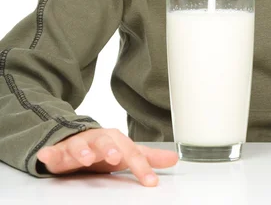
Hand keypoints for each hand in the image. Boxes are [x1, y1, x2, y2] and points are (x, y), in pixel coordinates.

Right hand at [36, 128, 178, 186]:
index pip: (131, 153)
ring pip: (80, 146)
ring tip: (86, 158)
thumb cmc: (103, 148)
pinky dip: (50, 153)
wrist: (75, 138)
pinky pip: (53, 152)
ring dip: (83, 151)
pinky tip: (47, 155)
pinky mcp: (59, 152)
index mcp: (115, 141)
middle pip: (104, 142)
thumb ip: (147, 157)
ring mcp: (78, 145)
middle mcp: (97, 140)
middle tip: (116, 157)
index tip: (151, 181)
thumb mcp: (125, 152)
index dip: (141, 166)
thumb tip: (174, 158)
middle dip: (110, 149)